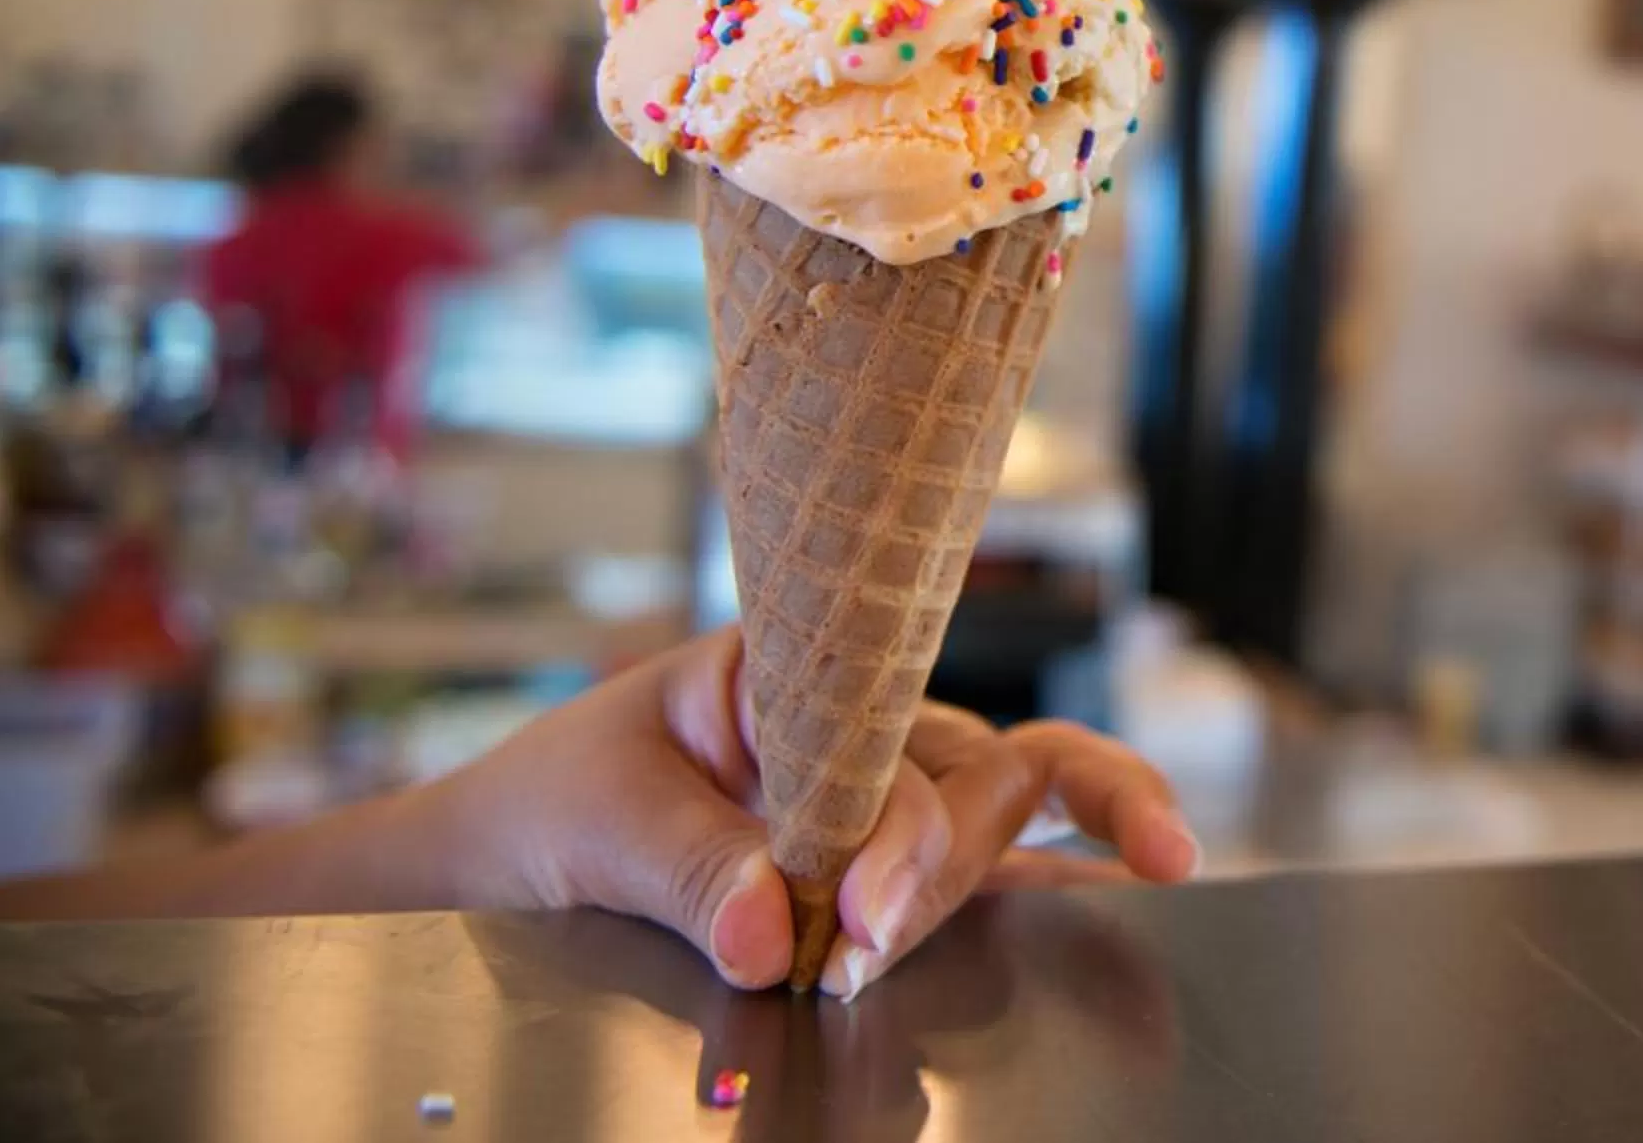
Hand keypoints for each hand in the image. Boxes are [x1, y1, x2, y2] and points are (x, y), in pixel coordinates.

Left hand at [430, 625, 1196, 997]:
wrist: (505, 846)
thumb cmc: (560, 795)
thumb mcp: (602, 820)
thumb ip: (695, 869)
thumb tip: (776, 938)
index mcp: (804, 673)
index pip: (899, 725)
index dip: (906, 823)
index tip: (865, 917)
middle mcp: (872, 725)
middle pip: (975, 778)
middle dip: (940, 871)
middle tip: (858, 959)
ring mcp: (893, 798)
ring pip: (996, 824)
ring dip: (976, 895)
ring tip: (894, 968)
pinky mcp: (893, 867)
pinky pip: (997, 865)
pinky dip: (1064, 878)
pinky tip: (1137, 884)